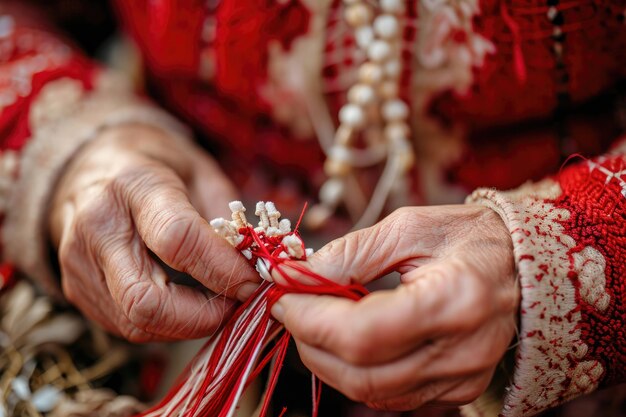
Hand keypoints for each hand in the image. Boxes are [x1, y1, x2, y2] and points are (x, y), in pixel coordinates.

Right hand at [50, 123, 257, 341]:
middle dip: (203, 316)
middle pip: (146, 299)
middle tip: (236, 304)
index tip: (252, 280)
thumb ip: (225, 213)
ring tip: (216, 304)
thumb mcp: (199, 169)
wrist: (89, 165)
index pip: (177, 239)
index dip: (221, 268)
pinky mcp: (76, 288)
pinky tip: (187, 305)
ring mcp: (79, 263)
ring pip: (136, 322)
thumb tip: (250, 264)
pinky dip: (167, 326)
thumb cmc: (156, 165)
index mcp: (133, 185)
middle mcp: (97, 226)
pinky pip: (126, 326)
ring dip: (188, 326)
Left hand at [272, 205, 517, 409]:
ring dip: (327, 359)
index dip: (310, 319)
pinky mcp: (456, 390)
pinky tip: (347, 339)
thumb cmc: (467, 236)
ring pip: (370, 392)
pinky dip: (355, 371)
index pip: (362, 333)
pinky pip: (390, 396)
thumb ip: (350, 253)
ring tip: (314, 320)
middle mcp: (462, 352)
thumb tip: (294, 275)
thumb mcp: (409, 227)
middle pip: (360, 373)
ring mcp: (461, 379)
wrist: (521, 263)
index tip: (283, 296)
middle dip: (310, 341)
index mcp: (455, 300)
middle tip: (291, 307)